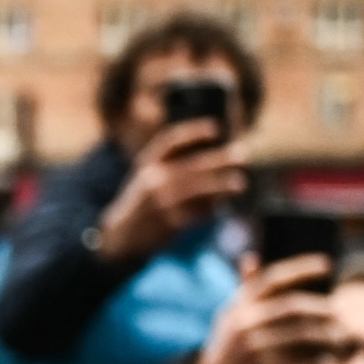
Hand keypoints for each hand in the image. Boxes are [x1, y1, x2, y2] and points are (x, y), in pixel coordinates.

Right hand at [94, 118, 245, 263]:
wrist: (121, 235)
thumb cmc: (142, 204)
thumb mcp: (148, 179)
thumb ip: (174, 169)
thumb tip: (218, 161)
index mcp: (147, 164)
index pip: (171, 142)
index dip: (194, 133)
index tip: (216, 128)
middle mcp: (153, 180)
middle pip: (192, 166)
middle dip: (219, 160)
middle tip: (242, 155)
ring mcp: (161, 201)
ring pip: (199, 189)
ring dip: (222, 185)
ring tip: (241, 183)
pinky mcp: (170, 221)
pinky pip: (198, 212)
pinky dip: (212, 208)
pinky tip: (222, 205)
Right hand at [191, 254, 338, 363]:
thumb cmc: (231, 341)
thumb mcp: (232, 313)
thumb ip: (244, 288)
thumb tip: (250, 257)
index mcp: (241, 305)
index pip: (272, 279)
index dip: (300, 269)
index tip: (327, 264)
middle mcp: (245, 322)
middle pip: (292, 307)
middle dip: (321, 308)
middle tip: (341, 312)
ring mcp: (253, 346)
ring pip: (300, 336)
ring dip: (326, 336)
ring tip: (343, 337)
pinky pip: (299, 361)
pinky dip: (319, 361)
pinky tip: (332, 361)